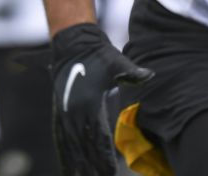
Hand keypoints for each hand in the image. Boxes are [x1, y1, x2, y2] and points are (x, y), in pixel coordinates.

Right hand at [50, 22, 153, 175]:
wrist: (73, 44)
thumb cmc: (98, 54)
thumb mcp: (116, 62)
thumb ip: (131, 72)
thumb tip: (149, 74)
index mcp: (87, 103)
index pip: (97, 137)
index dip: (104, 157)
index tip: (110, 173)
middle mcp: (72, 111)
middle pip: (83, 146)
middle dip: (92, 166)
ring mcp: (63, 112)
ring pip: (69, 145)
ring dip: (75, 164)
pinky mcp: (59, 111)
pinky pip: (60, 137)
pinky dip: (63, 154)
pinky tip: (67, 168)